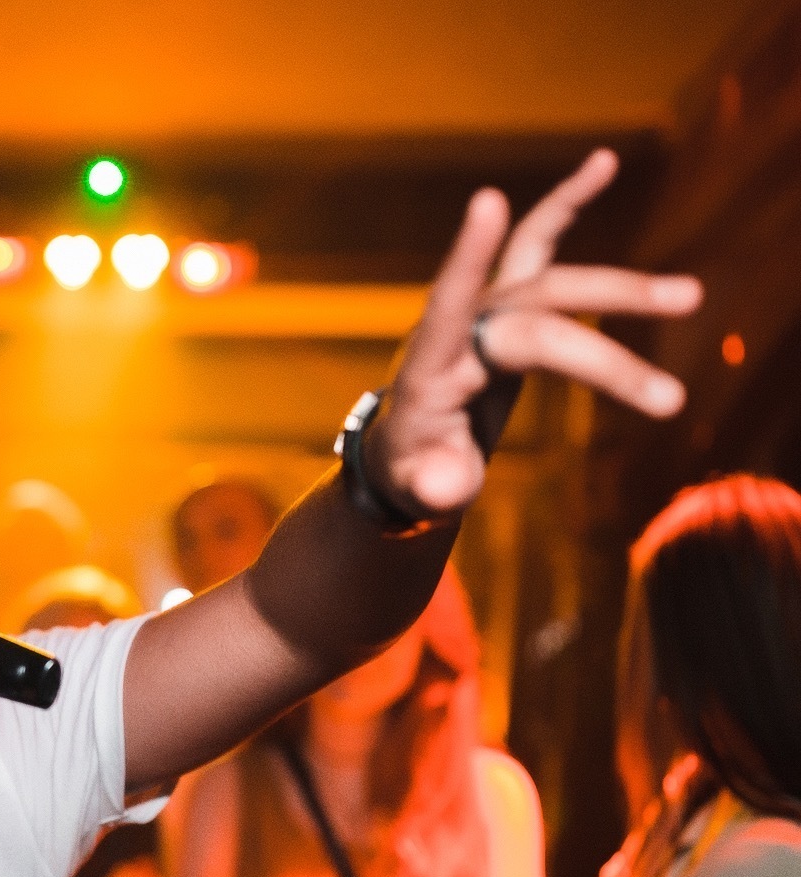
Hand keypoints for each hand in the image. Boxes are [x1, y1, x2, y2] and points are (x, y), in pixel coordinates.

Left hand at [367, 149, 702, 521]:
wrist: (410, 452)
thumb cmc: (414, 471)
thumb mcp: (417, 490)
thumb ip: (432, 485)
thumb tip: (447, 486)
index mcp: (429, 370)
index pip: (447, 309)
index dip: (466, 258)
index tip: (488, 200)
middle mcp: (459, 328)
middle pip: (535, 324)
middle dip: (602, 361)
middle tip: (671, 402)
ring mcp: (485, 310)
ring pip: (553, 281)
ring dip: (619, 288)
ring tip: (689, 296)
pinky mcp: (510, 304)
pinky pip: (540, 245)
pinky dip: (569, 204)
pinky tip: (604, 163)